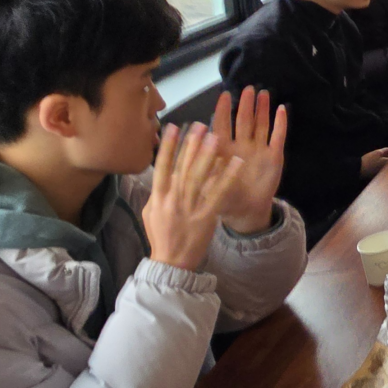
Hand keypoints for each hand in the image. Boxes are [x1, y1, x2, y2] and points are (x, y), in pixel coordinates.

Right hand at [143, 123, 245, 271]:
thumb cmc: (161, 235)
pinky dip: (226, 177)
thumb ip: (158, 190)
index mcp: (158, 197)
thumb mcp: (152, 212)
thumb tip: (164, 170)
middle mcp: (173, 200)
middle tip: (200, 125)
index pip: (162, 167)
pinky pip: (218, 194)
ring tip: (216, 136)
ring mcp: (189, 209)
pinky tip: (235, 162)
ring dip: (208, 156)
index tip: (173, 127)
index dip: (167, 146)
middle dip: (191, 145)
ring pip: (199, 178)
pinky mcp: (206, 217)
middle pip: (183, 168)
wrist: (171, 263)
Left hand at [211, 88, 286, 234]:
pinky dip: (280, 124)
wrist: (247, 212)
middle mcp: (242, 146)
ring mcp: (259, 149)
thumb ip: (206, 169)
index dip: (224, 111)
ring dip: (262, 109)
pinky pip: (278, 137)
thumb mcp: (211, 186)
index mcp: (225, 151)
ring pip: (261, 124)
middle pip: (244, 121)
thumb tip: (198, 148)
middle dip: (245, 104)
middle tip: (247, 88)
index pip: (223, 126)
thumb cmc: (225, 199)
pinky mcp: (274, 156)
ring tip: (263, 93)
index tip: (224, 95)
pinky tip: (281, 109)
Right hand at [361, 147, 387, 178]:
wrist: (359, 170)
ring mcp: (384, 173)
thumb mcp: (378, 152)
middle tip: (384, 151)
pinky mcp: (379, 175)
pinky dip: (383, 163)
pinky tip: (377, 161)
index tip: (387, 148)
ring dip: (386, 159)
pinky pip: (384, 168)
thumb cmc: (369, 160)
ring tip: (380, 156)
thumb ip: (386, 150)